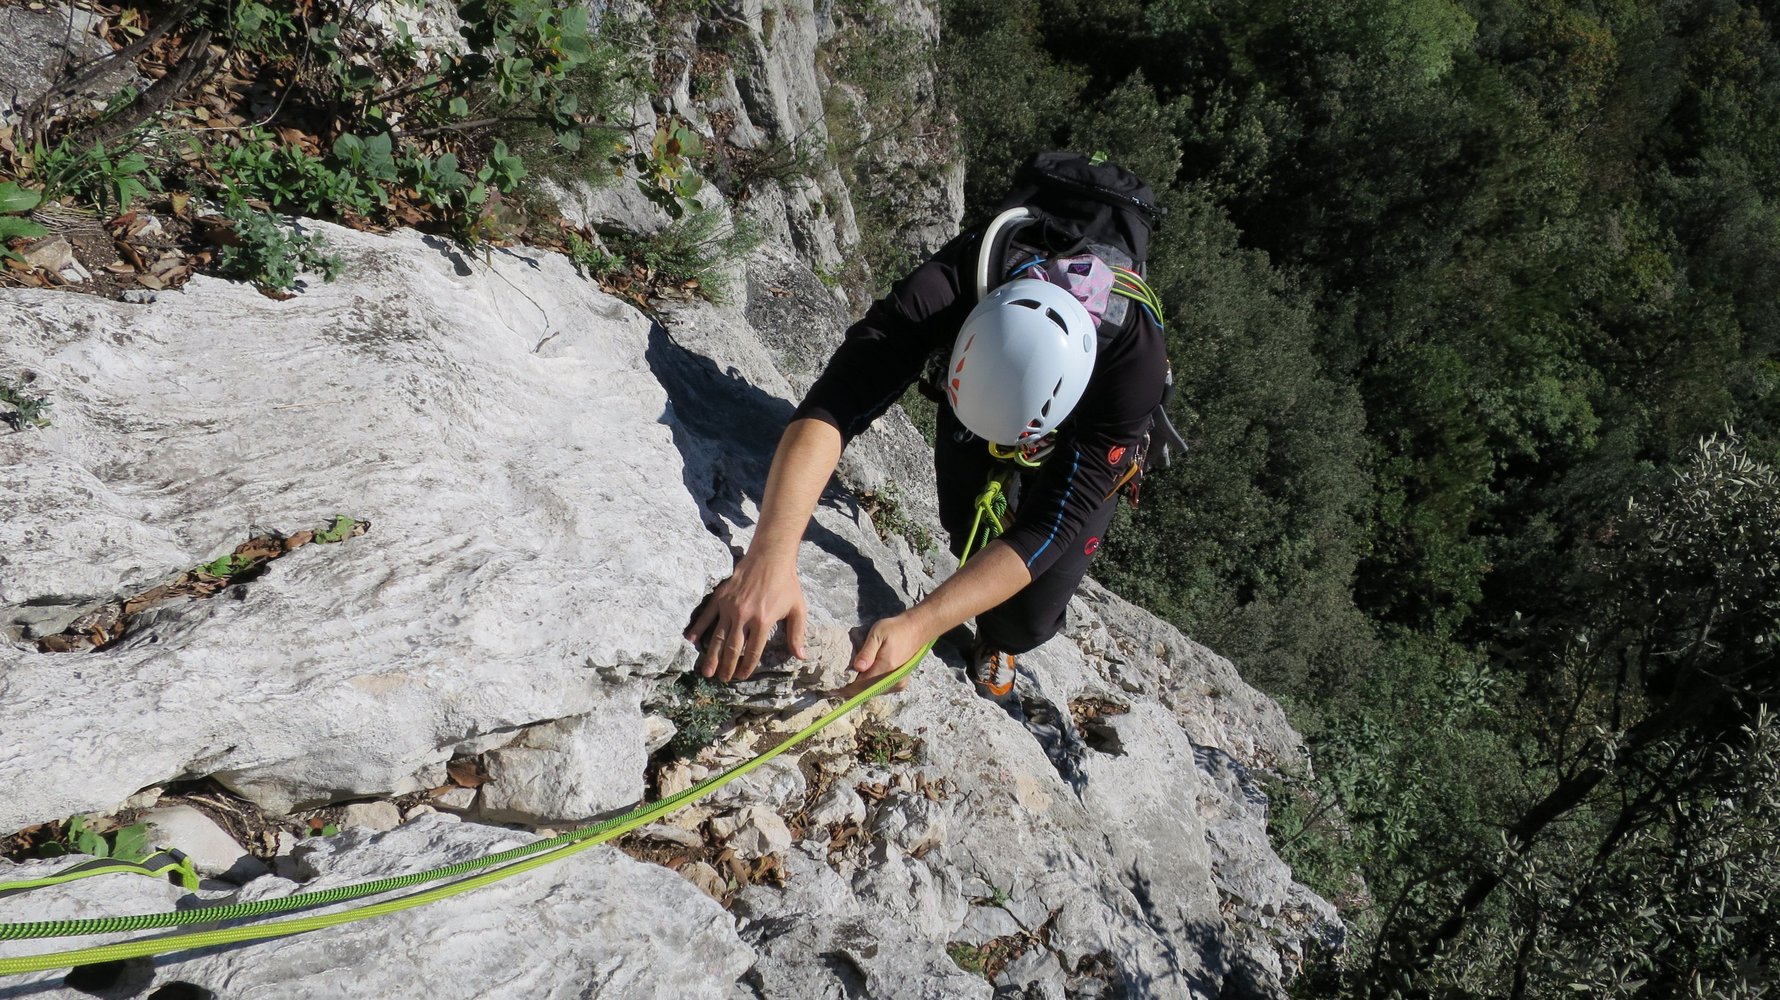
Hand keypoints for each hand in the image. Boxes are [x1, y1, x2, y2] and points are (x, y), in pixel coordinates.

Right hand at [685, 554, 808, 682]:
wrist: (770, 557)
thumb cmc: (786, 583)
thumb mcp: (797, 609)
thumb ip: (797, 634)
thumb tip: (801, 656)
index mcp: (763, 621)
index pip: (752, 651)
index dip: (746, 666)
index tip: (741, 676)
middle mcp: (744, 616)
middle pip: (732, 648)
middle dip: (726, 666)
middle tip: (722, 679)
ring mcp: (730, 607)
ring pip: (717, 636)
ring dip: (711, 656)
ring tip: (706, 672)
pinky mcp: (721, 597)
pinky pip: (707, 616)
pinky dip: (698, 628)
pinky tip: (691, 640)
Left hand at [835, 613, 932, 698]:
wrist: (916, 630)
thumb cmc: (895, 629)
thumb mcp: (877, 633)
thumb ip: (867, 652)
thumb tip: (857, 668)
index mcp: (887, 667)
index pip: (861, 685)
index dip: (845, 689)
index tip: (831, 691)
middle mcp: (894, 680)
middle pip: (866, 691)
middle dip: (850, 690)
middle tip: (833, 689)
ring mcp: (898, 683)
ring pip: (873, 692)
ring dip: (859, 689)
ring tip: (844, 684)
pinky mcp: (900, 684)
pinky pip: (880, 689)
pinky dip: (869, 687)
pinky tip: (861, 680)